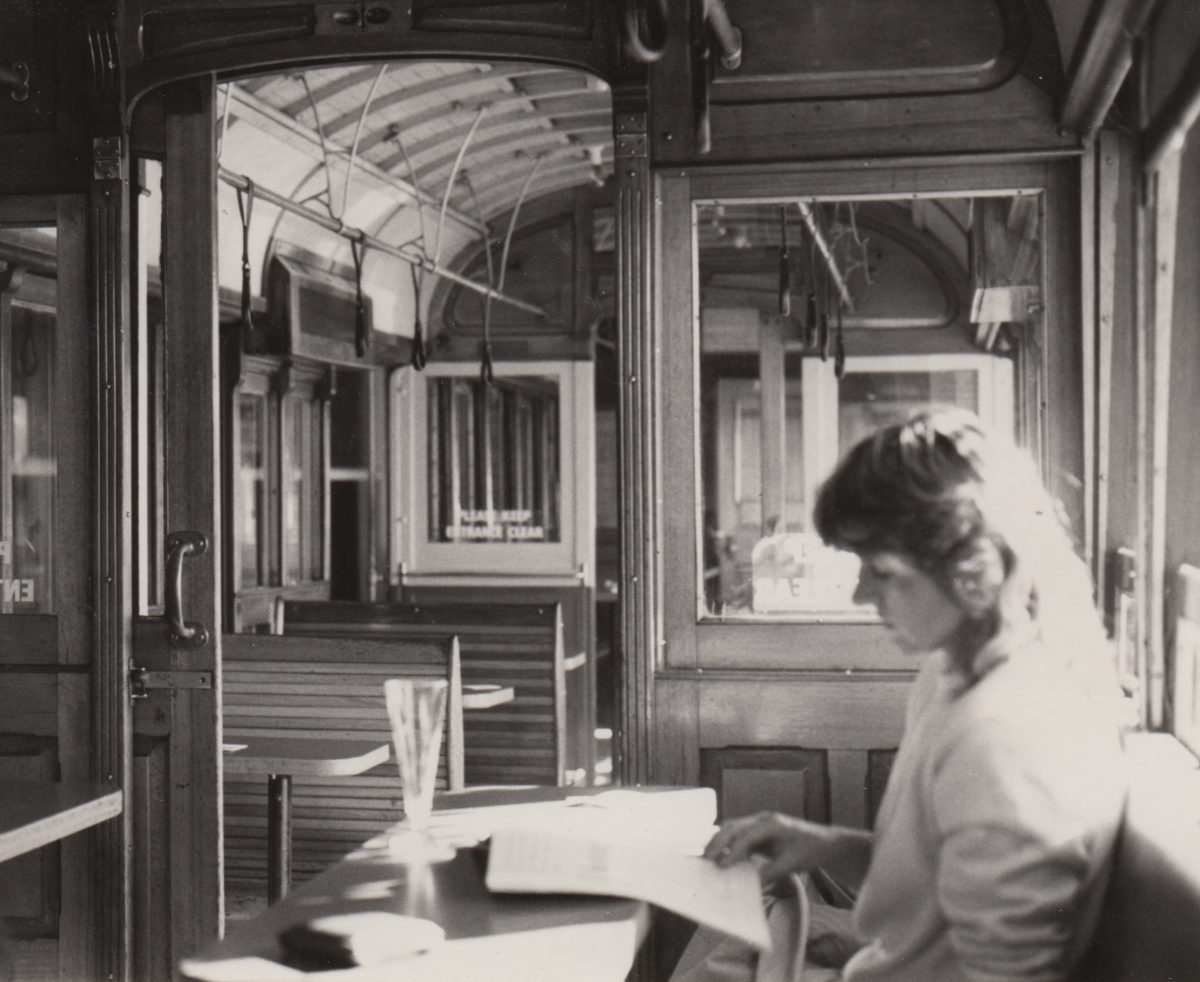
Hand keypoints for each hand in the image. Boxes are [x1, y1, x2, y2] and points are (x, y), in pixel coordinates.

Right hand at [703, 811, 835, 884]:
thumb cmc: (811, 850)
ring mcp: (759, 823)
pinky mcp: (758, 831)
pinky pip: (738, 835)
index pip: (746, 836)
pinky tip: (721, 858)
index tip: (722, 866)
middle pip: (733, 826)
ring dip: (719, 841)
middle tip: (705, 860)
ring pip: (732, 828)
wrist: (825, 842)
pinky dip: (727, 844)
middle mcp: (762, 819)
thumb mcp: (793, 864)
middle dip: (717, 842)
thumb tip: (752, 883)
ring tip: (707, 859)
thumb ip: (772, 872)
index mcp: (772, 824)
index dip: (732, 851)